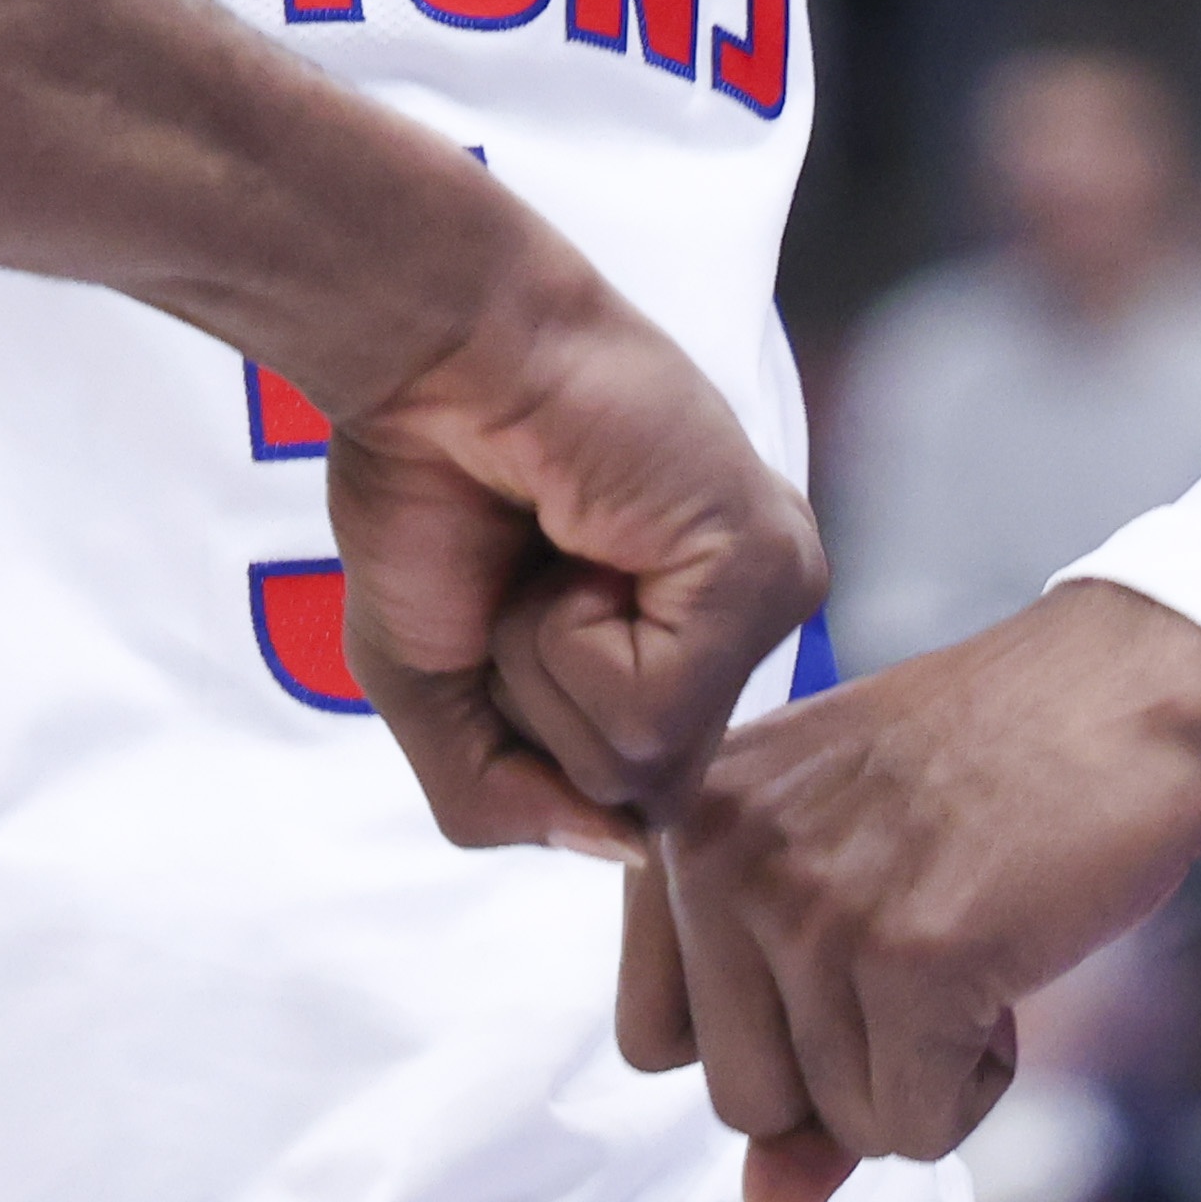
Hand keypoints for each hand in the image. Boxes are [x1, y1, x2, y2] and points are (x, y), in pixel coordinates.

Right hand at [317, 233, 823, 860]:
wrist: (430, 353)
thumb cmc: (431, 483)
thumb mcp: (436, 687)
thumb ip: (504, 798)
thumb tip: (621, 848)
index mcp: (690, 639)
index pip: (628, 792)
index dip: (534, 729)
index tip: (509, 598)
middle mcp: (749, 620)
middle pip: (635, 793)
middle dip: (534, 700)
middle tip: (526, 569)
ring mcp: (770, 595)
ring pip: (637, 766)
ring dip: (543, 662)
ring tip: (554, 544)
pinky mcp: (763, 571)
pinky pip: (644, 714)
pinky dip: (567, 635)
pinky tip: (583, 535)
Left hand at [635, 577, 1200, 1201]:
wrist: (1125, 683)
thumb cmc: (984, 779)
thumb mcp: (845, 889)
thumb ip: (790, 1052)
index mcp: (679, 821)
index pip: (654, 1040)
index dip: (767, 1028)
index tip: (843, 940)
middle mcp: (717, 856)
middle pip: (742, 1099)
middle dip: (846, 1063)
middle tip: (920, 942)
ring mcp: (811, 904)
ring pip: (837, 1124)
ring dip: (924, 1070)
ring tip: (968, 939)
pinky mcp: (913, 956)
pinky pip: (916, 1129)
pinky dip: (978, 1082)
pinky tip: (1007, 967)